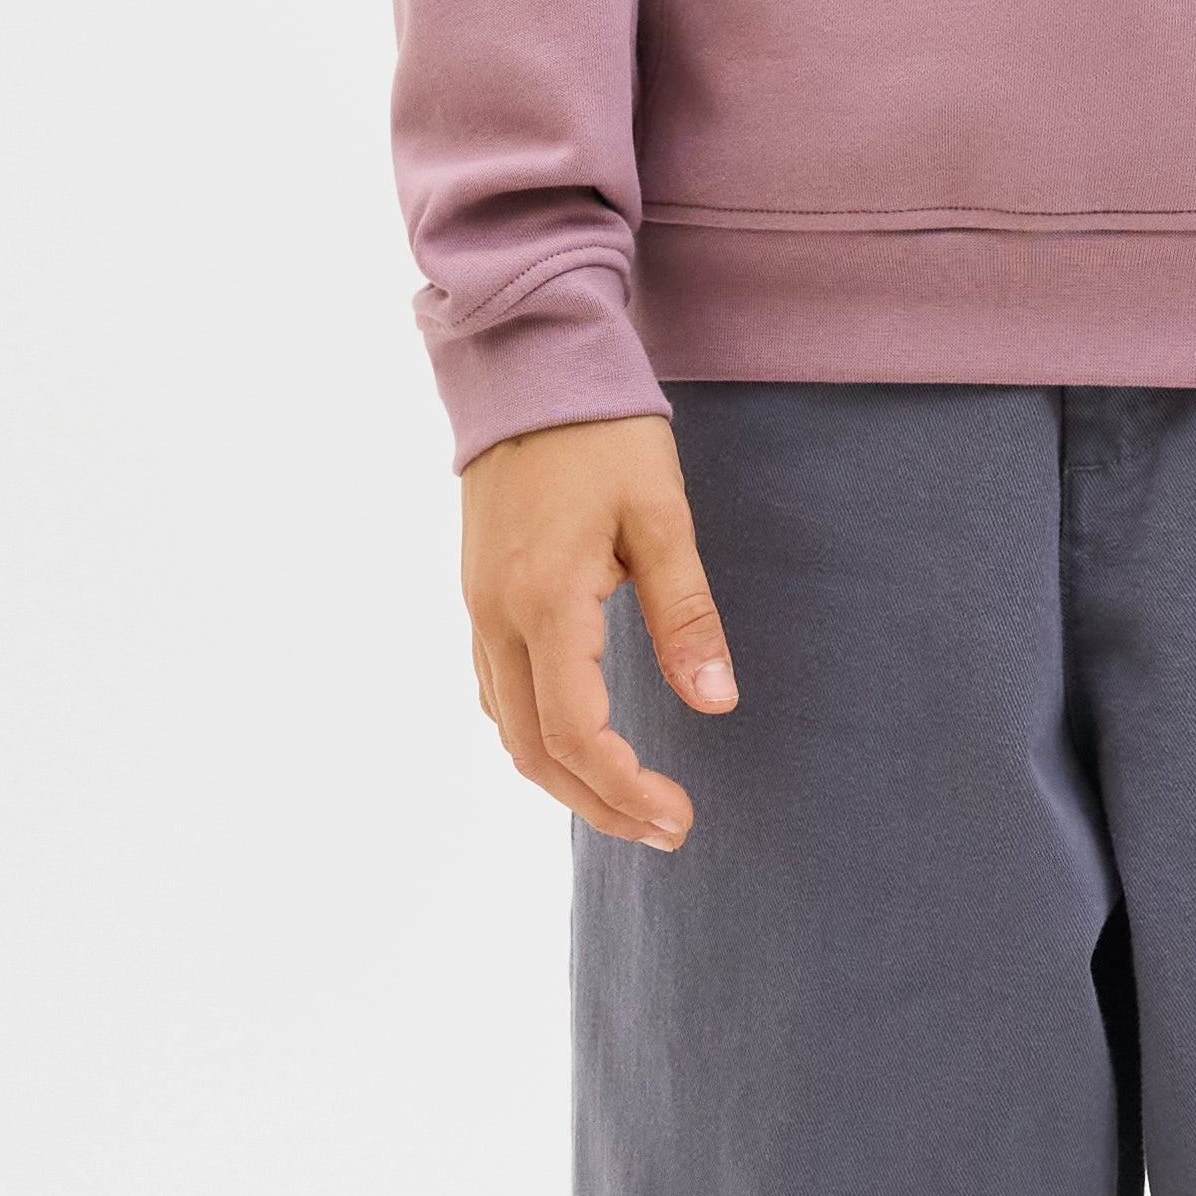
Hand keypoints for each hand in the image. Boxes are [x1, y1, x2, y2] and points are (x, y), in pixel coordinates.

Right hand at [460, 416, 736, 848]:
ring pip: (507, 728)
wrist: (527, 366)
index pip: (574, 734)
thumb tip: (716, 702)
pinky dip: (536, 736)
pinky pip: (495, 692)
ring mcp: (478, 609)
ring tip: (631, 802)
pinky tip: (580, 743)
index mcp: (544, 602)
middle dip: (598, 804)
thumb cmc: (603, 433)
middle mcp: (496, 617)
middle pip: (533, 752)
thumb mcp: (662, 517)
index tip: (680, 818)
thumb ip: (686, 615)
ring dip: (565, 779)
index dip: (625, 790)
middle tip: (666, 830)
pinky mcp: (479, 596)